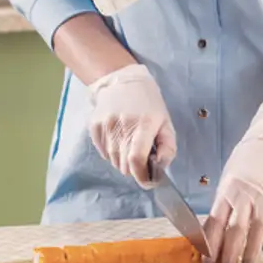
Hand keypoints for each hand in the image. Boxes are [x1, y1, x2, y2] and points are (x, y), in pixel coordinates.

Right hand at [84, 64, 174, 185]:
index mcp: (143, 125)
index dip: (142, 176)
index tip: (147, 181)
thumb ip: (168, 148)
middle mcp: (122, 126)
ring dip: (123, 160)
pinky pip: (103, 153)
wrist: (123, 80)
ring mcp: (106, 126)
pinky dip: (111, 152)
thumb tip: (160, 168)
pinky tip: (118, 139)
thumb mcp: (166, 123)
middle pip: (125, 165)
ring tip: (129, 144)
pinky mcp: (94, 126)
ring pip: (113, 161)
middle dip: (135, 168)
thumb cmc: (149, 103)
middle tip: (141, 156)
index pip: (137, 160)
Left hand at [204, 101, 262, 262]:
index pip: (215, 222)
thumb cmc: (246, 165)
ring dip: (251, 251)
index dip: (210, 245)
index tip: (206, 262)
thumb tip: (211, 235)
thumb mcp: (228, 181)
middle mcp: (246, 193)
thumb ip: (223, 206)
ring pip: (258, 228)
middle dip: (230, 253)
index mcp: (228, 190)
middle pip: (236, 229)